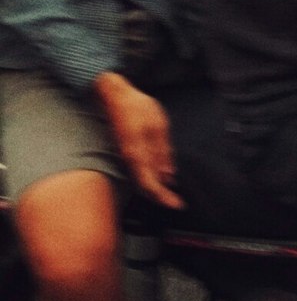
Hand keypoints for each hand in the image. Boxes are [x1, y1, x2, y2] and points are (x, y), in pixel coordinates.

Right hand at [93, 73, 181, 208]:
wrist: (114, 95)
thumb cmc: (136, 107)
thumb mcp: (158, 126)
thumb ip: (163, 152)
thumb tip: (168, 175)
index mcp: (137, 154)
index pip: (151, 184)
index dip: (164, 197)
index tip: (177, 205)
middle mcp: (130, 159)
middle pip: (146, 186)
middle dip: (162, 196)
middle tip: (177, 203)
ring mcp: (127, 155)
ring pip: (142, 179)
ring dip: (157, 188)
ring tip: (172, 193)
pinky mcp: (128, 150)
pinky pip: (140, 169)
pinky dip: (151, 176)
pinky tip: (162, 175)